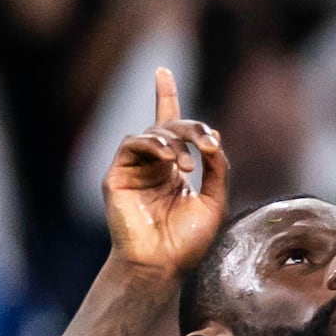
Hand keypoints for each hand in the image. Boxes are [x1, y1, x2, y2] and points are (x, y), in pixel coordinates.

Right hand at [99, 67, 228, 281]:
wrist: (163, 264)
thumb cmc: (188, 240)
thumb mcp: (215, 200)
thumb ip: (218, 169)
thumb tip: (216, 139)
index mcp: (174, 169)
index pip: (170, 126)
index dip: (165, 96)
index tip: (161, 70)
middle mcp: (153, 164)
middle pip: (169, 126)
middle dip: (192, 128)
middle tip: (210, 144)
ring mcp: (133, 168)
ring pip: (152, 132)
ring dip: (175, 140)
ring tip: (187, 165)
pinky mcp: (116, 175)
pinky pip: (132, 144)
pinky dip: (153, 144)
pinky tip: (171, 161)